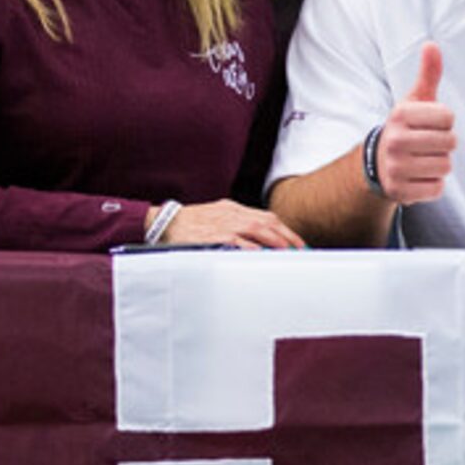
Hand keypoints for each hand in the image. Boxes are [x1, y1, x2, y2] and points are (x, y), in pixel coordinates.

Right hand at [158, 200, 304, 248]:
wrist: (164, 223)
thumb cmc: (189, 224)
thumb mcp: (215, 218)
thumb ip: (234, 225)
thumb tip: (256, 242)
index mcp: (232, 209)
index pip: (266, 216)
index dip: (284, 229)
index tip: (297, 243)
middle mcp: (231, 213)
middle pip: (267, 222)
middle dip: (286, 236)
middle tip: (300, 250)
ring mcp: (223, 223)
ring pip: (257, 229)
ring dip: (275, 241)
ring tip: (288, 253)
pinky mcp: (213, 235)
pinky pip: (237, 241)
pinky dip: (252, 248)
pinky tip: (263, 256)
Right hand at [373, 43, 454, 205]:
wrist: (378, 164)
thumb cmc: (406, 128)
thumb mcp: (414, 100)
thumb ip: (428, 74)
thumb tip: (432, 44)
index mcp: (400, 114)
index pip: (448, 117)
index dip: (445, 121)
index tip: (429, 124)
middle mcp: (394, 140)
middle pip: (450, 143)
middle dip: (444, 144)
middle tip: (428, 144)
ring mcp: (395, 168)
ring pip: (445, 166)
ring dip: (440, 164)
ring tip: (423, 159)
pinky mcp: (400, 192)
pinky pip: (437, 188)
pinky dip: (432, 185)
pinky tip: (418, 177)